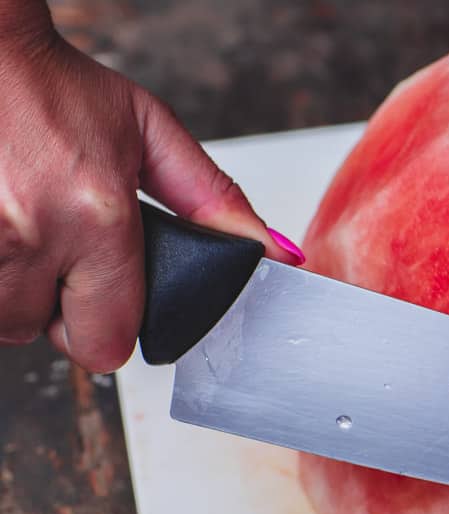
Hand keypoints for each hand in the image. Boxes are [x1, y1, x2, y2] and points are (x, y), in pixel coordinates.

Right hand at [0, 13, 301, 372]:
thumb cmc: (51, 88)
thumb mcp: (149, 134)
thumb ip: (214, 201)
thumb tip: (276, 252)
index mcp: (96, 217)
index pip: (107, 345)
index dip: (110, 330)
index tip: (109, 301)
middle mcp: (31, 235)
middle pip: (51, 338)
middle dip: (62, 311)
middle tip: (65, 258)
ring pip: (3, 321)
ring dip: (18, 293)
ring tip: (29, 234)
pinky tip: (3, 229)